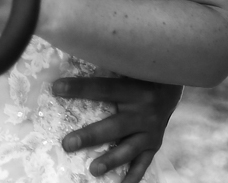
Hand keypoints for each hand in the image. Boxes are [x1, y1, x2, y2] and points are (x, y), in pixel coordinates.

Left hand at [54, 76, 182, 180]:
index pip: (102, 89)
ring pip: (128, 149)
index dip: (79, 88)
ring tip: (93, 170)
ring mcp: (151, 132)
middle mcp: (144, 113)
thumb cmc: (140, 74)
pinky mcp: (154, 144)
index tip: (56, 88)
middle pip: (114, 126)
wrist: (172, 87)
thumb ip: (107, 69)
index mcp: (134, 89)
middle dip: (90, 137)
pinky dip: (133, 176)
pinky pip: (143, 163)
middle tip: (67, 144)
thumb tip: (74, 57)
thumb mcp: (128, 68)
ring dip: (111, 160)